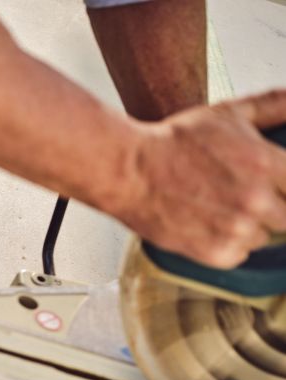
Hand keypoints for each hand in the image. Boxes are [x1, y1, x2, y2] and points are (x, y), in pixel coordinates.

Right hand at [110, 90, 285, 267]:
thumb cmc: (172, 142)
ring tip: (219, 208)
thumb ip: (274, 105)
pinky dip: (226, 245)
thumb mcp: (227, 113)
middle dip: (270, 207)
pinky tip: (207, 224)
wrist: (128, 171)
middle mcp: (256, 200)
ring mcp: (235, 229)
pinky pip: (238, 255)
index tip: (272, 186)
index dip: (283, 185)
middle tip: (243, 196)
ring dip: (247, 227)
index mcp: (266, 165)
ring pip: (261, 238)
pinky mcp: (214, 252)